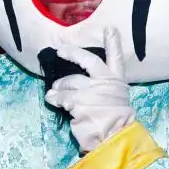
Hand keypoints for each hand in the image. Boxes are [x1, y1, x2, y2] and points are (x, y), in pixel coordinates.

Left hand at [43, 28, 134, 153]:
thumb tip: (82, 85)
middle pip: (88, 60)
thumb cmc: (113, 123)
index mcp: (117, 82)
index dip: (113, 43)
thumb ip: (103, 90)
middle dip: (72, 53)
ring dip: (58, 87)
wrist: (112, 140)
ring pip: (69, 82)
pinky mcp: (78, 102)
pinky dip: (54, 99)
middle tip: (60, 50)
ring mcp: (92, 92)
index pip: (116, 59)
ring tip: (52, 93)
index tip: (109, 28)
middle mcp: (105, 83)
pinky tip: (52, 100)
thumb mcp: (115, 102)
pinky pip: (61, 98)